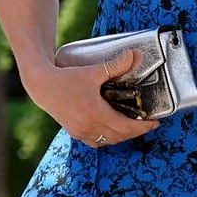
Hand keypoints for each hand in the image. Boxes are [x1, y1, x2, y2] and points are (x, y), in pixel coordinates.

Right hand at [21, 46, 157, 147]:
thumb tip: (135, 55)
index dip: (143, 127)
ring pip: (108, 141)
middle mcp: (89, 127)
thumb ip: (116, 65)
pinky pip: (96, 141)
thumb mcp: (93, 71)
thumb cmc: (65, 78)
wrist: (41, 85)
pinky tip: (111, 128)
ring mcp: (81, 132)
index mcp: (96, 114)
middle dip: (135, 131)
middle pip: (120, 136)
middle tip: (146, 123)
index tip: (155, 123)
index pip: (127, 127)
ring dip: (122, 135)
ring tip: (131, 125)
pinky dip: (107, 137)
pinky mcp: (74, 132)